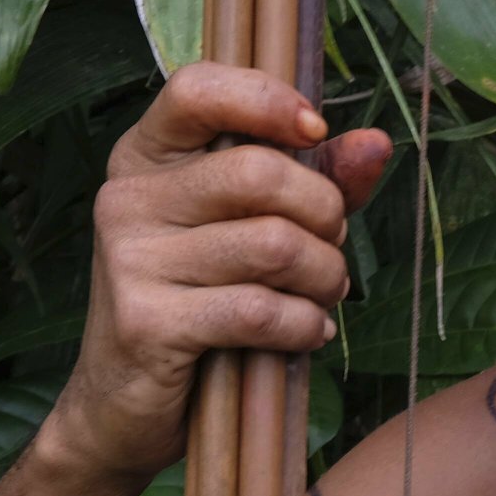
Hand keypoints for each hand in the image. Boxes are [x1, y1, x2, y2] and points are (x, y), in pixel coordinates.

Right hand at [32, 65, 393, 488]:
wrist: (119, 407)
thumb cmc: (195, 305)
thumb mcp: (246, 230)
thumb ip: (311, 181)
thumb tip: (376, 143)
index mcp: (145, 157)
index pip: (197, 88)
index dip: (267, 100)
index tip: (315, 132)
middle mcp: (128, 198)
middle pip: (259, 173)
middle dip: (325, 214)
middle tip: (331, 247)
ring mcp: (131, 260)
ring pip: (273, 245)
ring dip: (324, 276)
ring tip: (323, 294)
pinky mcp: (147, 322)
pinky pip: (259, 310)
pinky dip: (303, 325)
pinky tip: (305, 334)